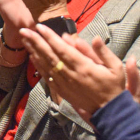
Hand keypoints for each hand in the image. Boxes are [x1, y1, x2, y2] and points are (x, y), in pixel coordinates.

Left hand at [21, 26, 139, 121]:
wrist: (110, 112)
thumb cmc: (113, 86)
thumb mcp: (116, 67)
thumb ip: (102, 52)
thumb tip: (93, 37)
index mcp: (84, 67)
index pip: (63, 49)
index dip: (50, 37)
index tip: (40, 26)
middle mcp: (71, 75)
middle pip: (50, 55)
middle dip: (36, 41)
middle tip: (24, 29)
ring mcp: (65, 84)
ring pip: (46, 65)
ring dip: (34, 51)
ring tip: (24, 39)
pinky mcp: (62, 91)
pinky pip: (47, 77)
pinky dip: (38, 66)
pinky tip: (32, 57)